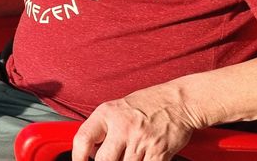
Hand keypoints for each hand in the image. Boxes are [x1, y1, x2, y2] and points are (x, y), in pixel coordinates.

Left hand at [71, 86, 200, 160]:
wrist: (178, 102)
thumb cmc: (147, 104)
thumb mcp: (116, 108)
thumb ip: (103, 128)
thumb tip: (89, 152)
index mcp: (107, 114)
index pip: (83, 138)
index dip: (78, 157)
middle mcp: (123, 127)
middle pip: (103, 160)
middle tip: (110, 160)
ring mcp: (141, 140)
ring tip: (128, 156)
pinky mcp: (158, 152)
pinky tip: (141, 159)